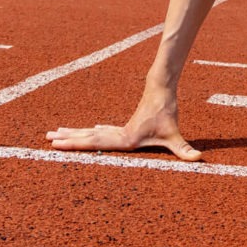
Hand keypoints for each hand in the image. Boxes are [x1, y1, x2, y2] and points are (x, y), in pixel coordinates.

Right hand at [45, 90, 201, 161]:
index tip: (57, 144)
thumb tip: (200, 159)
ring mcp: (119, 128)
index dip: (75, 145)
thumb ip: (185, 149)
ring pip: (91, 133)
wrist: (161, 88)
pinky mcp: (123, 125)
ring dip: (74, 135)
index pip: (95, 143)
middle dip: (67, 140)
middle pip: (87, 137)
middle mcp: (117, 133)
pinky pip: (101, 131)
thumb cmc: (167, 112)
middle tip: (46, 139)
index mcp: (123, 138)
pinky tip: (87, 131)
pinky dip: (91, 132)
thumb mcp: (175, 135)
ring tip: (55, 134)